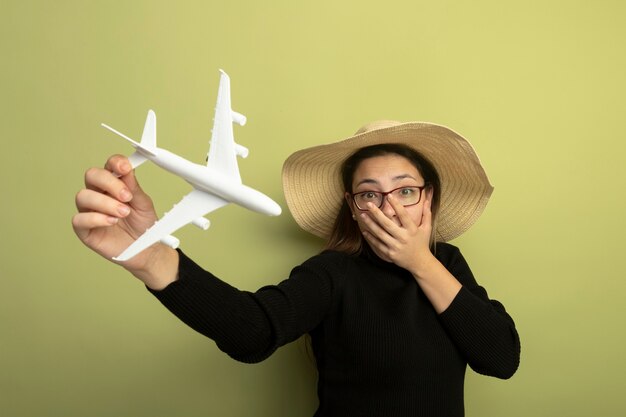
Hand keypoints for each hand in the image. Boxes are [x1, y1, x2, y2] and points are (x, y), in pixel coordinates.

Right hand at [72, 155, 161, 273]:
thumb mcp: (144, 204)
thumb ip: (134, 187)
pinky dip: (96, 218)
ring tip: (123, 213)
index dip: (114, 163)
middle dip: (109, 183)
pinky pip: (79, 219)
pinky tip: (111, 222)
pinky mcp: (85, 230)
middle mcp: (99, 194)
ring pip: (83, 196)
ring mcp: (90, 211)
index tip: (126, 168)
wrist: (146, 250)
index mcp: (114, 185)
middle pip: (91, 175)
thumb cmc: (143, 226)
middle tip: (127, 196)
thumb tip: (127, 170)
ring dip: (105, 203)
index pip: (108, 166)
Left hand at [359, 193, 433, 273]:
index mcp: (412, 230)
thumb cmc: (422, 243)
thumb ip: (426, 213)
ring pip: (380, 234)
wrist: (420, 263)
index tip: (389, 196)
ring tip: (363, 215)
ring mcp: (396, 246)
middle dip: (377, 213)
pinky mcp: (390, 254)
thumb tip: (427, 198)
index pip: (403, 215)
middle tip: (368, 204)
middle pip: (387, 224)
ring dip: (370, 224)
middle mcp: (403, 238)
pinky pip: (378, 244)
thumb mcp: (426, 228)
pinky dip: (371, 238)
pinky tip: (364, 230)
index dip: (396, 205)